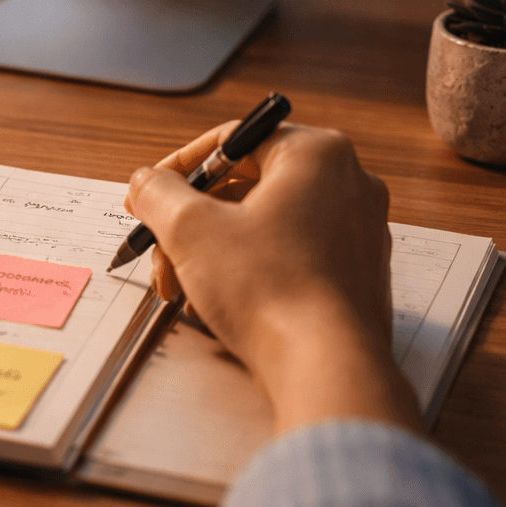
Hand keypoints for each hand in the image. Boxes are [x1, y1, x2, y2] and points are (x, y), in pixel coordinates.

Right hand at [124, 123, 420, 434]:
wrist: (325, 365)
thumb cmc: (268, 288)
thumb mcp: (190, 228)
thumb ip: (158, 192)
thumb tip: (146, 181)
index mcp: (316, 154)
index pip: (232, 141)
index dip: (178, 169)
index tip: (148, 196)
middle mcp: (348, 184)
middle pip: (244, 187)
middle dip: (191, 223)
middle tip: (159, 249)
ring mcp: (359, 231)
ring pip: (263, 225)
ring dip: (211, 251)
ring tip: (180, 288)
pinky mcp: (356, 273)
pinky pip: (289, 256)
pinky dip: (248, 271)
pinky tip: (217, 303)